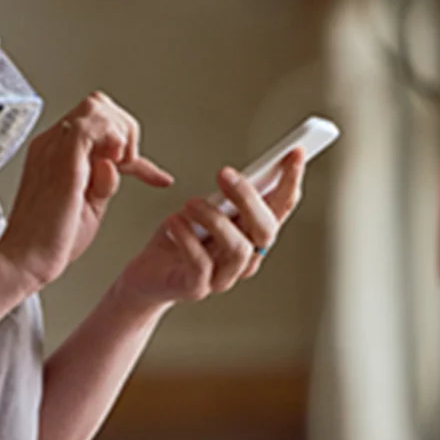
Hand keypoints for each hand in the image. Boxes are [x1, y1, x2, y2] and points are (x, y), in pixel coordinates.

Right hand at [0, 92, 173, 285]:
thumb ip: (103, 181)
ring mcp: (53, 147)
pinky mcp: (62, 159)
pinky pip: (91, 122)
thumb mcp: (89, 205)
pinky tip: (117, 161)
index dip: (133, 146)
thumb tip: (114, 164)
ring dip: (121, 132)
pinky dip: (113, 136)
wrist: (24, 261)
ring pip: (97, 106)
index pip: (99, 128)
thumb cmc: (50, 241)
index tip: (156, 176)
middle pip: (98, 106)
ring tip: (123, 163)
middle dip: (126, 130)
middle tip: (130, 165)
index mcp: (55, 152)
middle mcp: (52, 144)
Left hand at [114, 149, 305, 309]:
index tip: (294, 152)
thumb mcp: (205, 209)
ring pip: (238, 249)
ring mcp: (223, 277)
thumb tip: (242, 175)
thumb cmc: (179, 237)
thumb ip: (226, 198)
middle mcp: (245, 258)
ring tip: (190, 204)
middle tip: (224, 174)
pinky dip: (187, 238)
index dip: (291, 181)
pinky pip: (201, 264)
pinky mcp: (197, 288)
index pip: (281, 208)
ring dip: (214, 219)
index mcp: (252, 234)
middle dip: (249, 199)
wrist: (145, 275)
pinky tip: (173, 222)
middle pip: (266, 231)